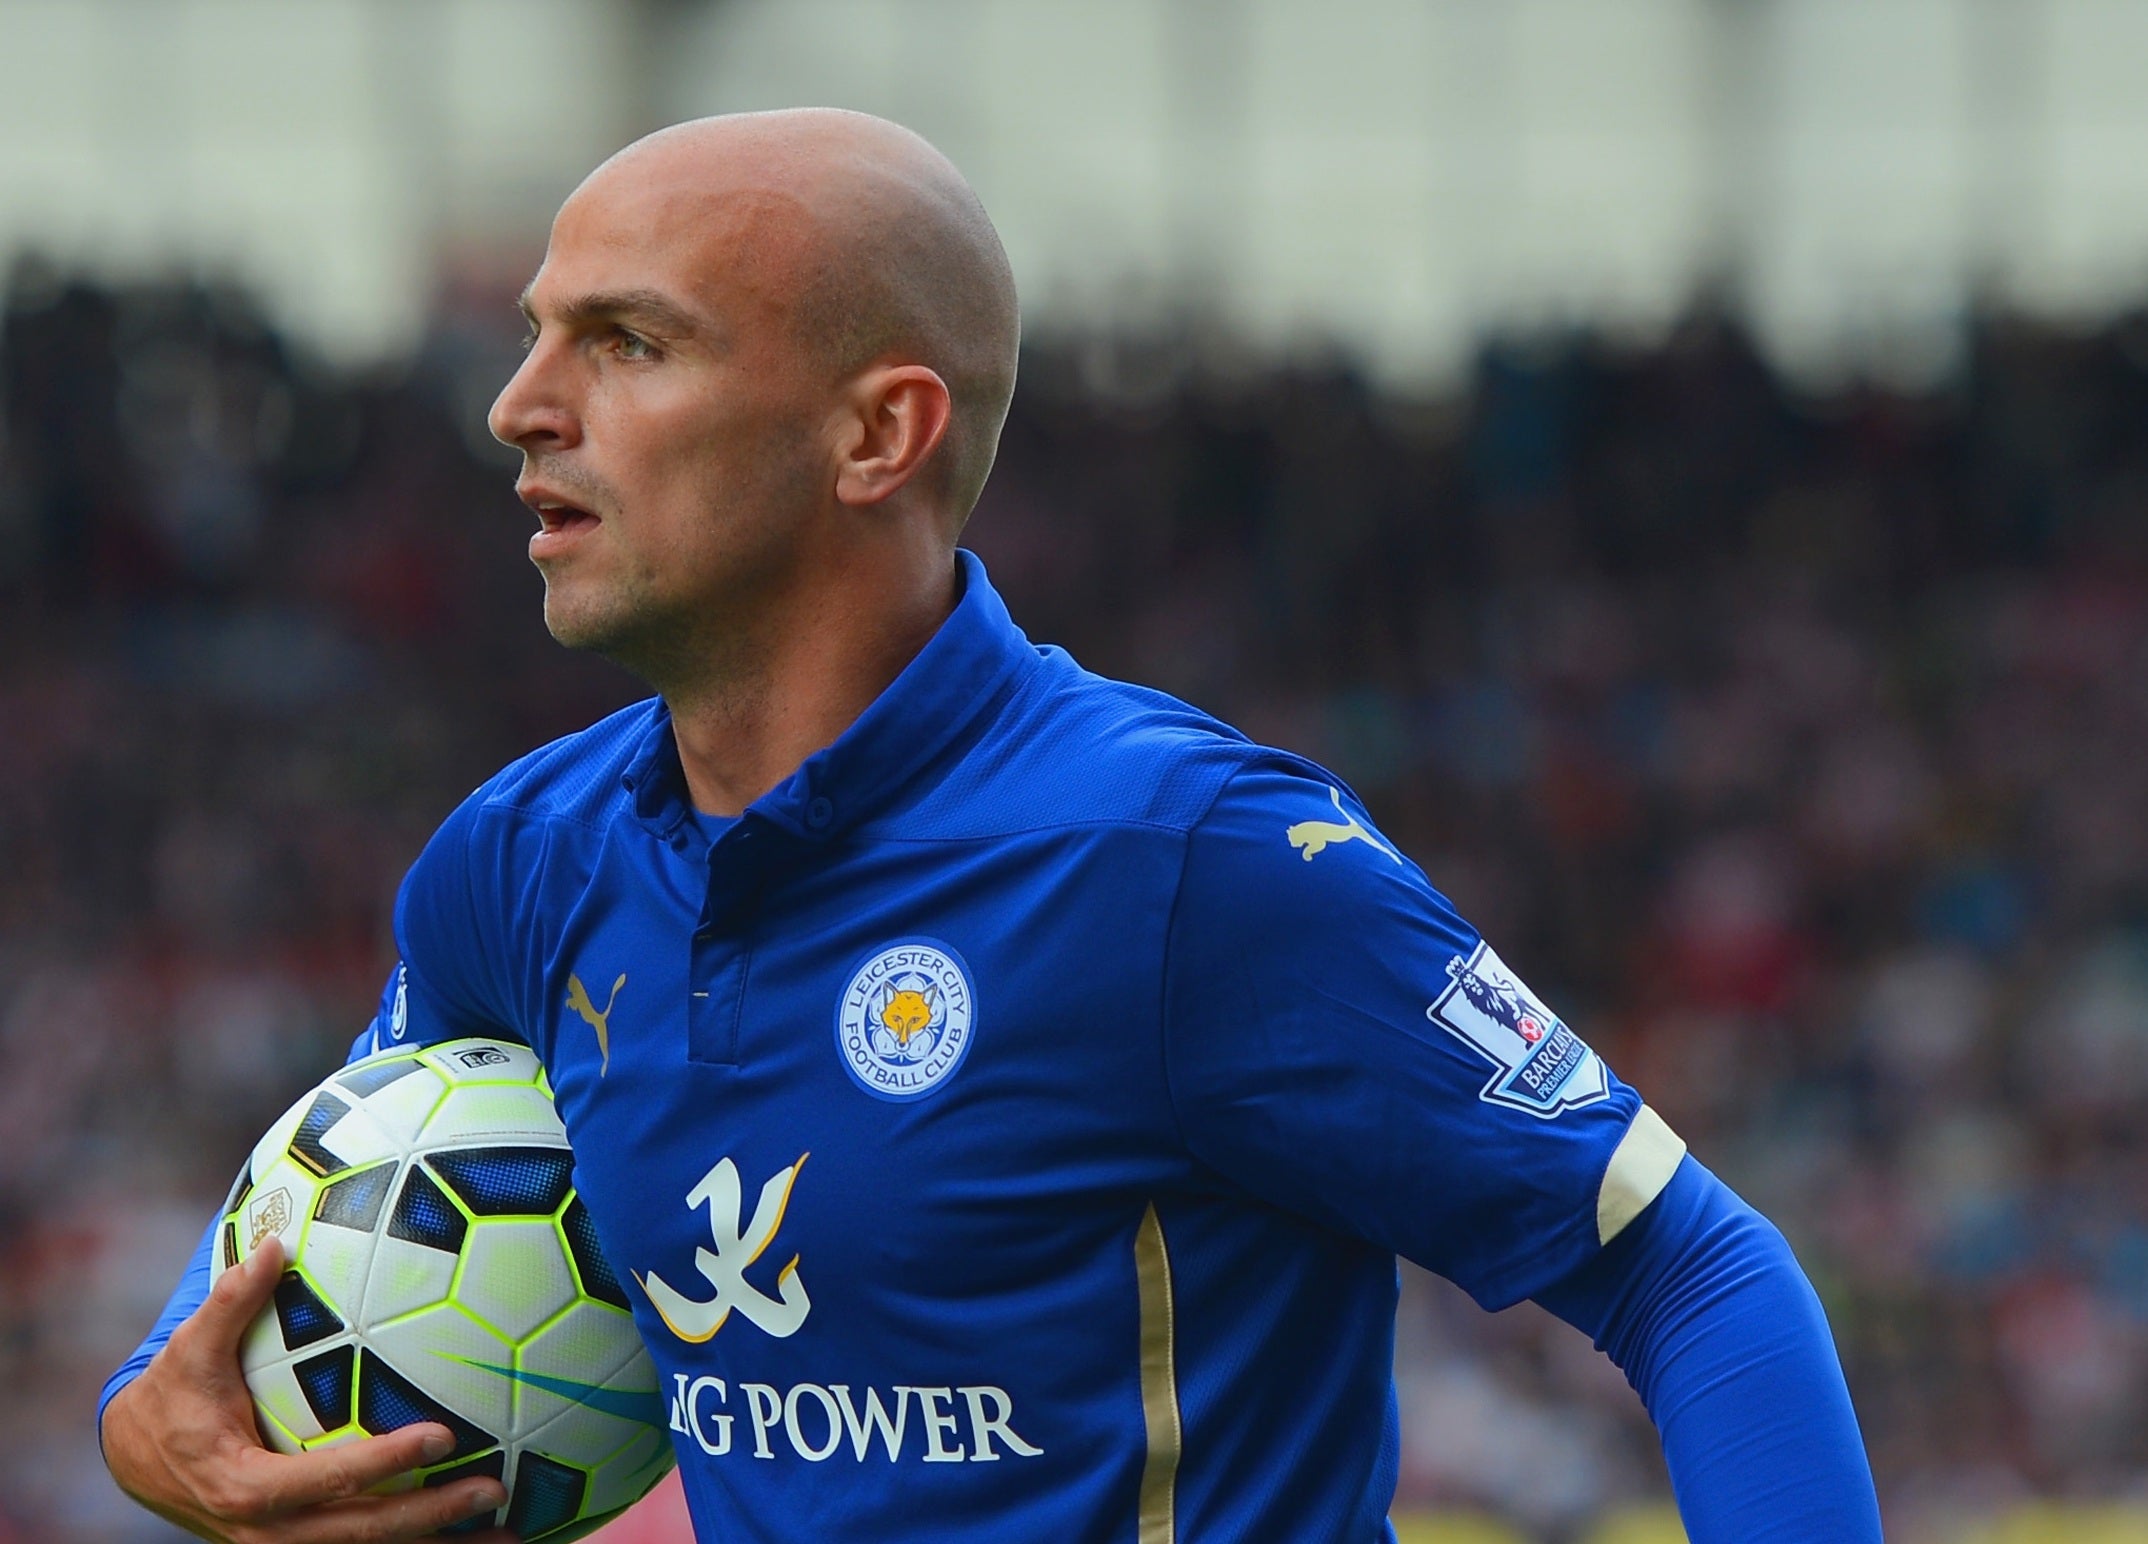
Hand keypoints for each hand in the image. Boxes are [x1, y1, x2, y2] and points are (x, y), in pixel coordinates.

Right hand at [101, 1237, 512, 1543]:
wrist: (136, 1460)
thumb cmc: (172, 1397)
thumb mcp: (190, 1352)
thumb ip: (230, 1302)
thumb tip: (271, 1244)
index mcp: (245, 1486)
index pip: (329, 1479)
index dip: (387, 1461)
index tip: (444, 1435)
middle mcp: (267, 1532)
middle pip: (361, 1533)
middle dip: (431, 1515)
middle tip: (495, 1487)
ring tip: (505, 1530)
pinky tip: (470, 1536)